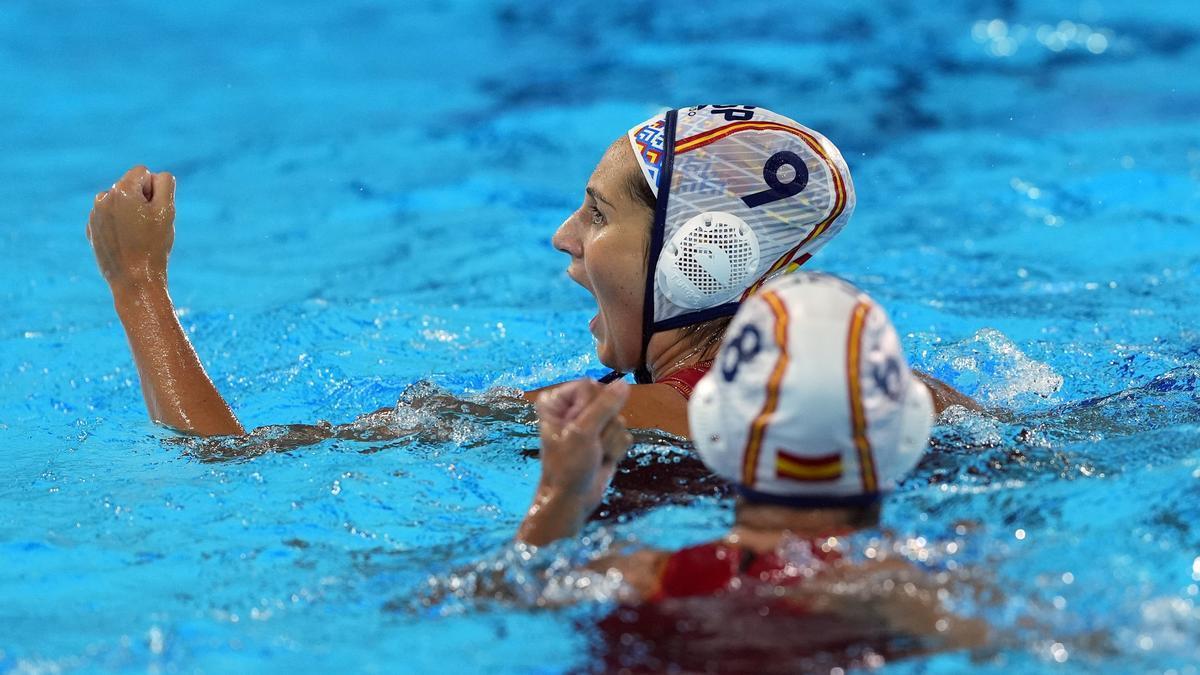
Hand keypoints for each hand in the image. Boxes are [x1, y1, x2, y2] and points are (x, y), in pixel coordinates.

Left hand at [87, 165, 175, 289]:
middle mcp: (103, 198)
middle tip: (148, 226)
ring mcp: (95, 214)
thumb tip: (157, 176)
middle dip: (141, 199)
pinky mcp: (92, 229)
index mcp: (122, 190)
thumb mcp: (167, 211)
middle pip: (129, 185)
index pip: (143, 172)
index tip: (155, 211)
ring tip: (137, 235)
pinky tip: (126, 243)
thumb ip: (165, 185)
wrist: (134, 280)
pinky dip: (118, 225)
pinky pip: (109, 217)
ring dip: (129, 210)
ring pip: (118, 201)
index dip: (154, 190)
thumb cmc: (153, 245)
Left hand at [535, 379, 631, 506]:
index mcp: (557, 401)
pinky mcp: (606, 438)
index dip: (591, 407)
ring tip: (594, 454)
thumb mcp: (582, 433)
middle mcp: (574, 408)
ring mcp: (592, 424)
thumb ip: (604, 406)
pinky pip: (624, 434)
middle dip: (604, 425)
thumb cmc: (567, 466)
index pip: (589, 385)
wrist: (573, 500)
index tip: (581, 429)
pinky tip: (602, 459)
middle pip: (608, 400)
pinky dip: (615, 450)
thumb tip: (624, 384)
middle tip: (589, 444)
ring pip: (619, 418)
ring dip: (609, 440)